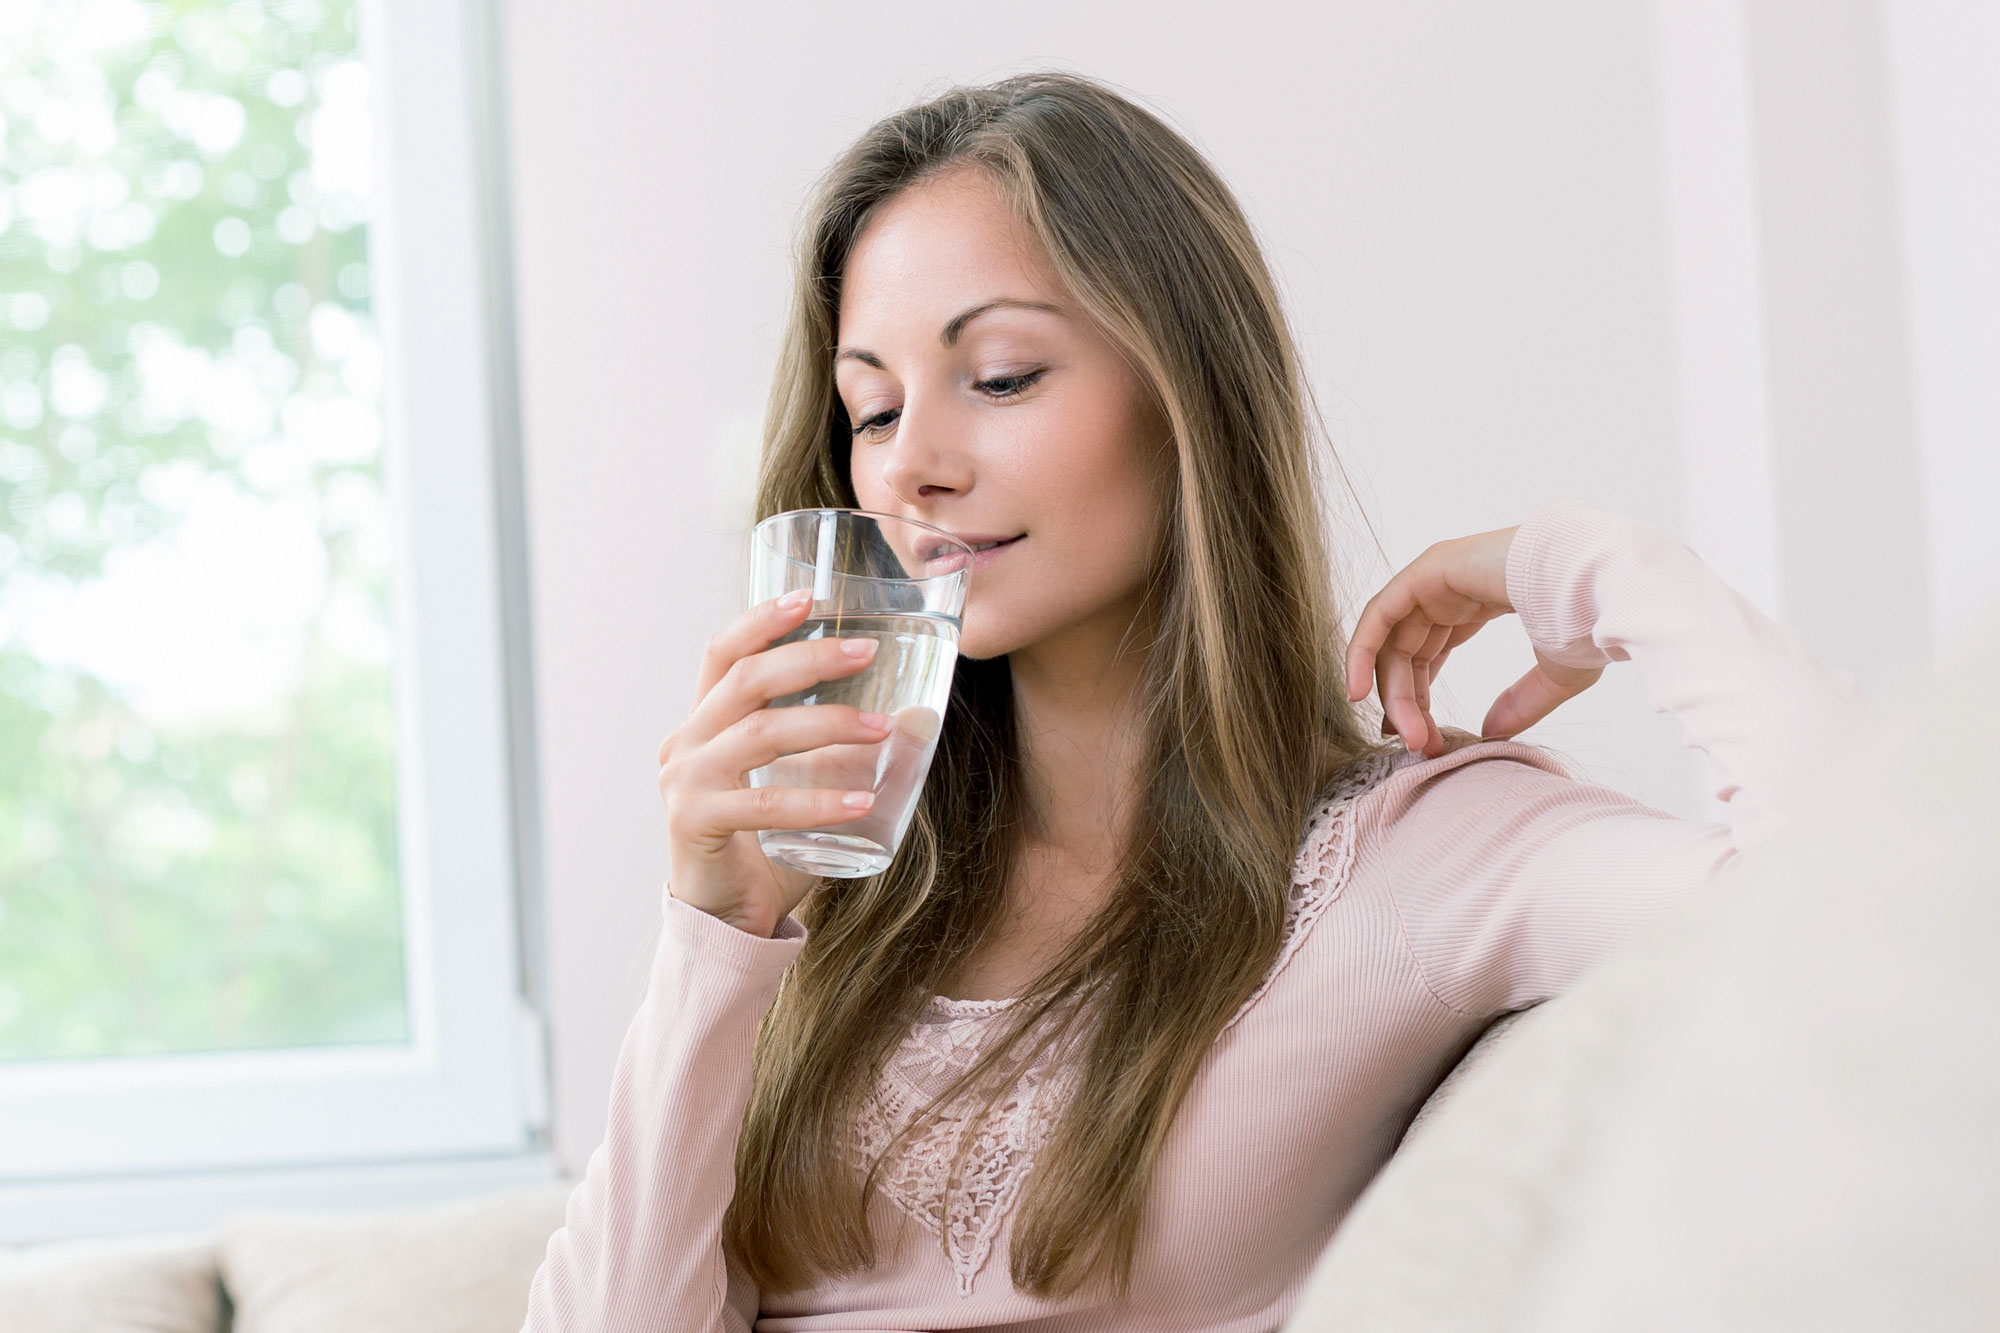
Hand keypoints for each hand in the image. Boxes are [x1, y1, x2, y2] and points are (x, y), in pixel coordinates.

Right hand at [656, 589, 890, 937]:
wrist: (726, 921)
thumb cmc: (767, 848)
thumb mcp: (804, 786)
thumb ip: (842, 754)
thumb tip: (916, 718)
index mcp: (704, 723)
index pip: (723, 654)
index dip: (762, 620)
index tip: (811, 598)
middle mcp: (686, 743)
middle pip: (746, 681)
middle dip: (811, 659)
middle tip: (868, 653)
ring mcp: (685, 783)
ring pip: (760, 735)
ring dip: (827, 726)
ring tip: (882, 729)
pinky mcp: (694, 823)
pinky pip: (763, 804)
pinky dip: (816, 800)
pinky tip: (862, 802)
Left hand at [1343, 524, 1604, 758]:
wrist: (1598, 583)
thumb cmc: (1588, 618)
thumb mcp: (1554, 671)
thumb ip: (1520, 701)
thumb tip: (1492, 733)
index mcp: (1480, 600)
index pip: (1430, 651)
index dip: (1419, 697)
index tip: (1422, 739)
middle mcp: (1451, 586)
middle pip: (1408, 652)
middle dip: (1407, 702)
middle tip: (1416, 746)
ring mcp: (1438, 574)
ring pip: (1394, 641)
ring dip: (1394, 690)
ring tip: (1402, 735)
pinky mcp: (1429, 570)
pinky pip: (1380, 615)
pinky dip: (1363, 652)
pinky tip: (1360, 692)